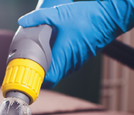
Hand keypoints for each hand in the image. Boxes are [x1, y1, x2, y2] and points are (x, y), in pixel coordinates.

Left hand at [19, 0, 133, 87]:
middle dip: (40, 75)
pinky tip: (51, 52)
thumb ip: (39, 17)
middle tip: (28, 65)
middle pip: (52, 78)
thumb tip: (23, 21)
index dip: (37, 79)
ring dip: (48, 69)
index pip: (49, 79)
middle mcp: (71, 63)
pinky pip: (66, 66)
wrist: (110, 17)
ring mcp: (77, 62)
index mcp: (64, 56)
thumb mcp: (59, 14)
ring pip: (59, 73)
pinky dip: (57, 63)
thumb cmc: (88, 17)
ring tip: (37, 58)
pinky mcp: (80, 59)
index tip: (27, 74)